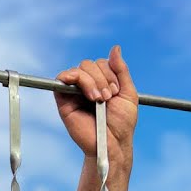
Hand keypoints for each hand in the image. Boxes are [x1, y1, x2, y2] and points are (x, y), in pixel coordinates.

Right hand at [54, 45, 138, 161]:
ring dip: (93, 82)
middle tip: (108, 97)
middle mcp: (86, 86)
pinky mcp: (63, 100)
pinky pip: (62, 78)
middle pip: (89, 64)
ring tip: (99, 100)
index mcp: (101, 82)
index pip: (101, 63)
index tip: (116, 92)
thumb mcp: (128, 93)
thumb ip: (121, 70)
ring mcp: (74, 92)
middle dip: (102, 78)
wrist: (113, 143)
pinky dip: (75, 79)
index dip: (110, 73)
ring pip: (79, 69)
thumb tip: (115, 47)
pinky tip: (88, 95)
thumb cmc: (121, 124)